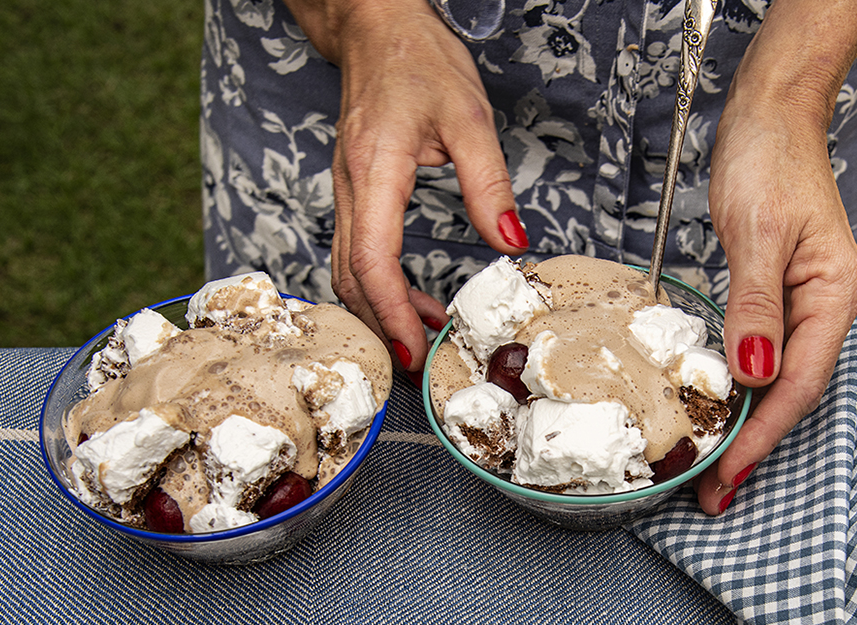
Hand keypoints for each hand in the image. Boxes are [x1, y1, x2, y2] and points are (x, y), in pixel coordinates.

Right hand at [285, 0, 526, 372]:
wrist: (376, 30)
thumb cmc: (416, 61)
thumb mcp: (468, 117)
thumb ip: (489, 184)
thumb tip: (509, 241)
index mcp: (375, 171)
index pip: (372, 259)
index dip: (392, 311)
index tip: (415, 346)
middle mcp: (351, 188)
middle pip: (351, 277)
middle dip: (383, 325)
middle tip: (420, 360)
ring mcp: (347, 192)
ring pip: (348, 270)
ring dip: (381, 309)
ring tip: (423, 332)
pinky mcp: (354, 194)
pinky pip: (356, 252)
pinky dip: (379, 286)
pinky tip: (410, 297)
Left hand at [693, 84, 856, 515]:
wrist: (767, 120)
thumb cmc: (767, 165)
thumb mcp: (757, 235)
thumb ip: (756, 307)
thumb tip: (754, 375)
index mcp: (832, 299)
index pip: (795, 385)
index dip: (760, 435)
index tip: (725, 476)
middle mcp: (823, 309)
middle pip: (789, 393)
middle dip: (751, 444)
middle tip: (710, 493)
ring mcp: (800, 305)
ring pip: (774, 380)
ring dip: (742, 424)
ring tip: (707, 467)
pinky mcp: (774, 296)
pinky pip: (760, 354)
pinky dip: (737, 388)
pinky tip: (714, 408)